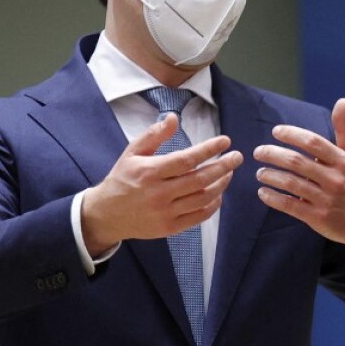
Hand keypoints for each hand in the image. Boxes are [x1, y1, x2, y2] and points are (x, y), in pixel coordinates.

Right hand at [81, 114, 242, 254]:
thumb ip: (154, 135)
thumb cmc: (122, 179)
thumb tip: (174, 117)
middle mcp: (159, 193)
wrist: (107, 214)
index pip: (186, 159)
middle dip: (223, 166)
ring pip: (203, 198)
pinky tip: (218, 193)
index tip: (225, 141)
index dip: (208, 149)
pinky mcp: (170, 227)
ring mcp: (166, 212)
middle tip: (237, 157)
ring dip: (221, 184)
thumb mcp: (132, 152)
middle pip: (199, 179)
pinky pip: (199, 216)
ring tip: (229, 172)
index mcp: (150, 172)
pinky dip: (213, 205)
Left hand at [253, 98, 344, 259]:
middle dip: (273, 154)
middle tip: (258, 152)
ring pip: (291, 184)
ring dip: (270, 176)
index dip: (292, 135)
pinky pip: (290, 205)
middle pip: (297, 162)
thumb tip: (342, 101)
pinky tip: (263, 192)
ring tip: (260, 172)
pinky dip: (273, 198)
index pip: (313, 142)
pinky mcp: (318, 217)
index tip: (275, 131)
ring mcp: (326, 199)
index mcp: (342, 161)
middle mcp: (335, 179)